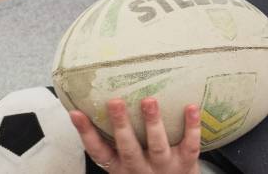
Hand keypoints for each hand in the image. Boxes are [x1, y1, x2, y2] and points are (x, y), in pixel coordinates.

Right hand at [70, 98, 201, 173]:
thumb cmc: (147, 168)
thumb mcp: (126, 160)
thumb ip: (116, 138)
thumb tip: (95, 101)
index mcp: (120, 166)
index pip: (99, 152)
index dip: (86, 133)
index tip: (76, 113)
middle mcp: (139, 169)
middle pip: (128, 148)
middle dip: (121, 125)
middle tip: (115, 102)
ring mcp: (164, 167)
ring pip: (158, 146)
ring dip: (153, 123)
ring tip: (149, 101)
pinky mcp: (186, 163)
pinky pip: (190, 145)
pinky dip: (192, 127)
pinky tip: (191, 107)